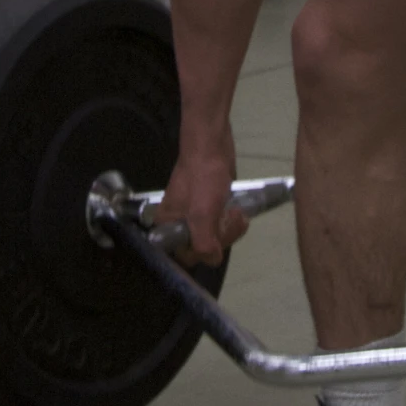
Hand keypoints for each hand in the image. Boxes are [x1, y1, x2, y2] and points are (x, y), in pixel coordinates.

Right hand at [159, 133, 248, 266]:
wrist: (212, 145)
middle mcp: (176, 222)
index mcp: (167, 225)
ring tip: (238, 213)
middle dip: (222, 237)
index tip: (217, 240)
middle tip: (233, 219)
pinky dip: (230, 220)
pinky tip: (237, 211)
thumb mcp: (203, 214)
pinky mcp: (206, 205)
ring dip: (230, 229)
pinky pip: (218, 224)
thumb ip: (204, 243)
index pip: (184, 255)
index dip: (203, 252)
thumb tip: (212, 260)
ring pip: (213, 236)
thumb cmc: (204, 178)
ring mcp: (192, 214)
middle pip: (201, 247)